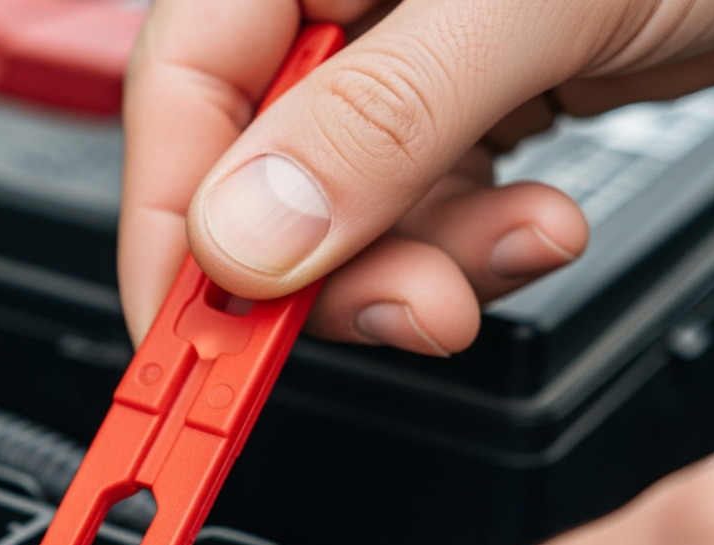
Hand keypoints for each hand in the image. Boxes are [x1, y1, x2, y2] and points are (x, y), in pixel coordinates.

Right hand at [120, 0, 713, 352]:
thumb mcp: (534, 0)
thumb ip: (380, 118)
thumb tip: (246, 237)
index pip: (182, 89)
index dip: (173, 228)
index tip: (193, 341)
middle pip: (258, 166)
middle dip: (329, 267)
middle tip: (403, 315)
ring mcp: (410, 48)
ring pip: (348, 205)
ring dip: (427, 263)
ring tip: (518, 252)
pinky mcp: (476, 94)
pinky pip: (431, 202)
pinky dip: (477, 244)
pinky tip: (539, 228)